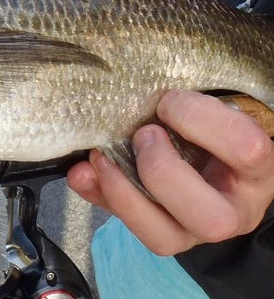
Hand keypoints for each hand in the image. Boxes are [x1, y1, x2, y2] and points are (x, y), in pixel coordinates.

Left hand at [67, 89, 273, 255]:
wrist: (210, 156)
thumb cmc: (211, 126)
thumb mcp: (212, 112)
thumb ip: (186, 106)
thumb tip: (150, 98)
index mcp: (255, 170)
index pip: (247, 150)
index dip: (201, 121)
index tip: (168, 100)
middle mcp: (232, 210)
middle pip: (211, 219)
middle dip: (163, 171)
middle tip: (143, 134)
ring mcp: (193, 230)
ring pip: (165, 238)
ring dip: (124, 191)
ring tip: (104, 155)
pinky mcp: (159, 233)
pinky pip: (126, 228)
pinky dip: (98, 195)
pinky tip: (82, 172)